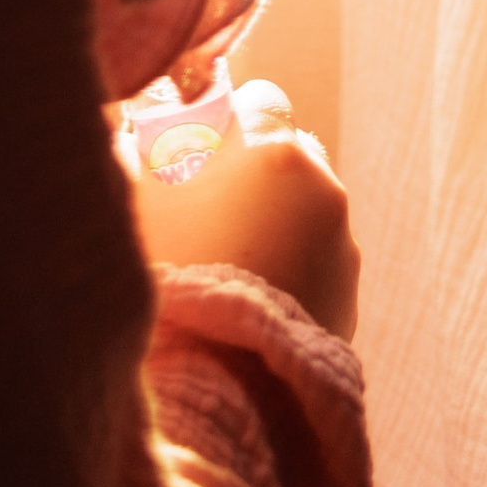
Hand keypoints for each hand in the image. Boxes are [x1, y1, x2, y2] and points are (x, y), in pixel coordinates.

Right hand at [124, 78, 359, 339]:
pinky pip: (317, 263)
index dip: (229, 119)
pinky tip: (250, 300)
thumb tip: (138, 127)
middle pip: (290, 152)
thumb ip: (144, 148)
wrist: (213, 387)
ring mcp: (342, 246)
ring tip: (228, 267)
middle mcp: (323, 188)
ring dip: (276, 222)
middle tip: (209, 211)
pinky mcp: (348, 297)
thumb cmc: (167, 282)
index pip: (262, 99)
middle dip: (256, 171)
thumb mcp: (137, 200)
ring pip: (306, 210)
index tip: (203, 148)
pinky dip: (291, 270)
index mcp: (275, 152)